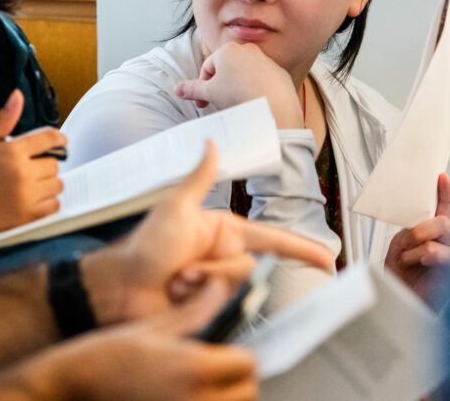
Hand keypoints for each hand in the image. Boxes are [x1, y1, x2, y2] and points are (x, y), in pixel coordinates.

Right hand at [0, 90, 66, 246]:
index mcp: (11, 152)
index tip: (60, 141)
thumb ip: (3, 120)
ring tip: (28, 185)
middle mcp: (22, 173)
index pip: (49, 138)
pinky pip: (54, 205)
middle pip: (54, 163)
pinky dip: (47, 203)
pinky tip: (31, 200)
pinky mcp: (28, 217)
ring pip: (56, 184)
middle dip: (43, 163)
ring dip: (46, 183)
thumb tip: (17, 96)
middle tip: (29, 168)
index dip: (58, 138)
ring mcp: (27, 197)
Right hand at [9, 279, 257, 400]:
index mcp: (194, 368)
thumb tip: (218, 289)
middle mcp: (197, 400)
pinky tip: (181, 396)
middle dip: (235, 380)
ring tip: (196, 386)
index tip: (225, 351)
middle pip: (246, 392)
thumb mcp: (151, 326)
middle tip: (213, 369)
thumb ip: (194, 311)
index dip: (238, 354)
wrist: (71, 389)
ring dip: (223, 397)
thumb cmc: (104, 359)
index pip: (247, 364)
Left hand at [83, 141, 334, 324]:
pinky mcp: (208, 307)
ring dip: (202, 284)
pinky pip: (221, 307)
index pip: (271, 239)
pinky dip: (197, 302)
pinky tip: (176, 296)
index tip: (327, 259)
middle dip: (214, 269)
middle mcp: (223, 257)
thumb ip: (200, 177)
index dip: (300, 249)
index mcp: (221, 232)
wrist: (122, 286)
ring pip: (234, 287)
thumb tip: (211, 142)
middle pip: (247, 266)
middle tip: (183, 268)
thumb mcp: (176, 206)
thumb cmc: (145, 245)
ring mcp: (215, 284)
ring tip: (176, 281)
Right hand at [175, 42, 301, 127]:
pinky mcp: (278, 72)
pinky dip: (255, 90)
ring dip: (237, 88)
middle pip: (226, 69)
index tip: (202, 102)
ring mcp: (265, 60)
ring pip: (244, 75)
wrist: (273, 105)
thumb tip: (177, 89)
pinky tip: (254, 104)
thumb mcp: (209, 93)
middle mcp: (247, 50)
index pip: (207, 67)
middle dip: (220, 86)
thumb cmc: (238, 95)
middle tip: (218, 103)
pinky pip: (260, 81)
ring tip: (237, 105)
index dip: (202, 86)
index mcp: (227, 50)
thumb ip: (192, 89)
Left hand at [384, 173, 449, 306]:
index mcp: (435, 231)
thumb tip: (421, 225)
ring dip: (418, 245)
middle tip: (412, 238)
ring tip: (409, 259)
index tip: (441, 176)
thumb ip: (413, 229)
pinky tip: (417, 264)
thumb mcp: (402, 243)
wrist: (400, 298)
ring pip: (443, 234)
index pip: (446, 207)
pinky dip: (420, 256)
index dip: (445, 191)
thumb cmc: (402, 272)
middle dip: (424, 227)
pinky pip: (437, 251)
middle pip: (445, 221)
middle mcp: (449, 241)